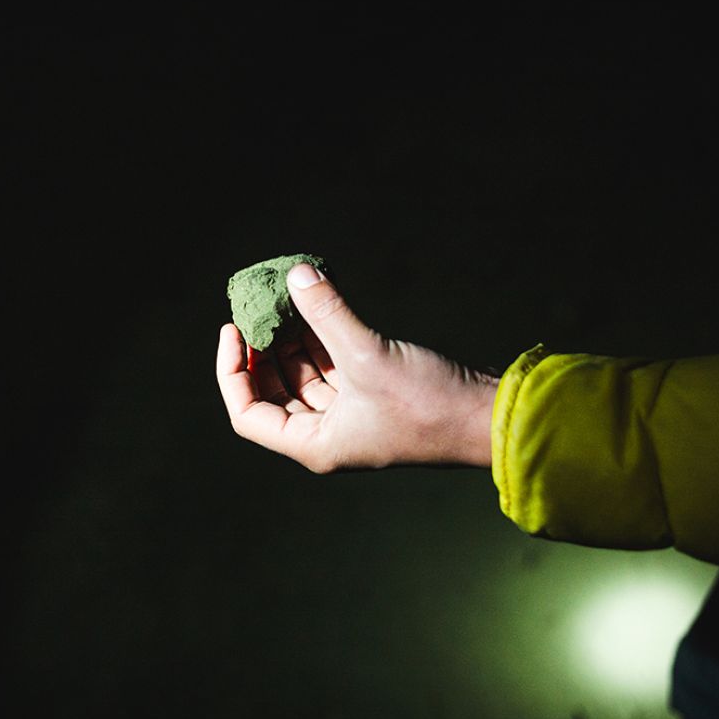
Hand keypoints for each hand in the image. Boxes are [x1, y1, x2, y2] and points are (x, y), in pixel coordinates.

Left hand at [216, 263, 497, 472]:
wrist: (487, 418)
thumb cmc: (427, 404)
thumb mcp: (367, 355)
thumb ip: (327, 314)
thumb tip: (296, 274)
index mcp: (314, 444)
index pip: (249, 414)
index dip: (232, 372)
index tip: (234, 330)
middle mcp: (326, 434)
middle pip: (273, 391)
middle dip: (262, 350)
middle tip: (256, 307)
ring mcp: (350, 416)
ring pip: (304, 375)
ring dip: (293, 338)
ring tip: (284, 297)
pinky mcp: (372, 396)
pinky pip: (333, 366)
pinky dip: (322, 338)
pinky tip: (317, 303)